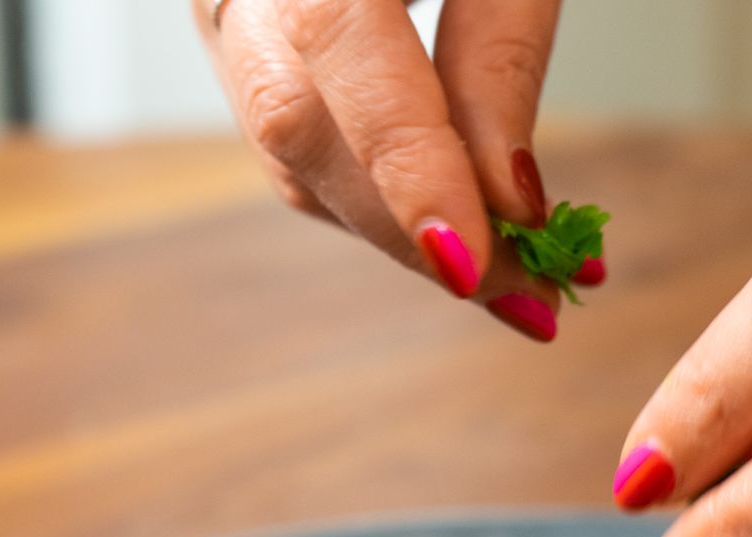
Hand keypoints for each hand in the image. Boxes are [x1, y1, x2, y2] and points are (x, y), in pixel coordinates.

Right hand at [193, 0, 594, 341]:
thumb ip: (500, 50)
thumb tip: (513, 202)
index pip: (334, 42)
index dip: (405, 162)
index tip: (478, 260)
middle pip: (297, 127)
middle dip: (412, 227)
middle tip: (527, 295)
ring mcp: (224, 17)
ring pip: (293, 157)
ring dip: (402, 231)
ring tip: (513, 279)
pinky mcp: (246, 53)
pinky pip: (300, 151)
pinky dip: (381, 200)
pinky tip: (453, 228)